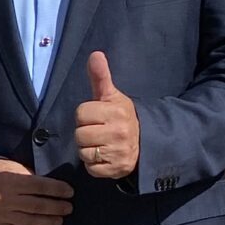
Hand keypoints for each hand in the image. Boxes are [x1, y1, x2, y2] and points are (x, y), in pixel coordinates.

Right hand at [0, 158, 73, 224]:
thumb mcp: (7, 166)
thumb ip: (26, 173)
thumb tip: (46, 183)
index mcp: (11, 181)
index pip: (40, 186)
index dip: (57, 189)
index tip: (70, 192)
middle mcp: (7, 199)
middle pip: (38, 205)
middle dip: (56, 207)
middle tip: (69, 208)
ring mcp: (2, 215)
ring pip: (30, 221)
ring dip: (47, 221)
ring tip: (59, 220)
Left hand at [74, 52, 138, 182]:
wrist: (145, 143)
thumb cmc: (121, 117)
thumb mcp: (112, 96)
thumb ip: (101, 77)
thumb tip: (95, 54)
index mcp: (117, 111)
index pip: (81, 113)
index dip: (86, 115)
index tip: (98, 117)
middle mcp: (119, 132)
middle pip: (79, 134)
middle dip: (86, 133)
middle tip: (99, 132)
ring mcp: (118, 152)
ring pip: (83, 152)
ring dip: (88, 150)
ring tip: (101, 144)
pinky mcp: (115, 170)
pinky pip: (90, 168)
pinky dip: (94, 165)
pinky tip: (105, 157)